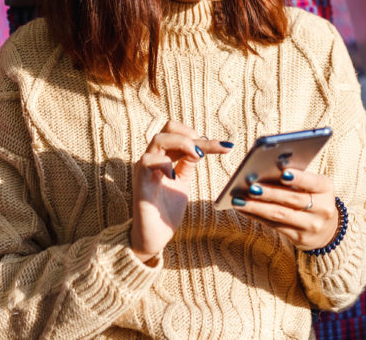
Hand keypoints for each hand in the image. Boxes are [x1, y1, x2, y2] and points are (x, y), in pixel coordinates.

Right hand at [130, 121, 232, 262]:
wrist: (154, 238)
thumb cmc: (166, 210)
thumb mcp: (182, 182)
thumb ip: (186, 164)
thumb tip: (200, 148)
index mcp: (163, 157)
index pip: (180, 134)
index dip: (201, 136)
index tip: (225, 147)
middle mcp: (152, 159)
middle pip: (168, 128)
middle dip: (192, 134)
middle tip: (208, 149)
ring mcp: (145, 170)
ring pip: (159, 139)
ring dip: (183, 143)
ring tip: (197, 155)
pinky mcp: (140, 184)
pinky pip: (147, 161)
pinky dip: (164, 163)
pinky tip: (175, 175)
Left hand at [231, 168, 338, 250]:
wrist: (328, 230)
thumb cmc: (315, 198)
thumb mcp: (315, 186)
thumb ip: (297, 178)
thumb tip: (265, 169)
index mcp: (326, 189)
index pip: (312, 182)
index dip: (298, 178)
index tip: (282, 173)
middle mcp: (322, 208)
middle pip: (292, 199)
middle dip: (269, 193)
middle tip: (251, 187)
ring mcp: (311, 226)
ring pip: (280, 215)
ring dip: (257, 207)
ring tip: (239, 200)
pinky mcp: (299, 238)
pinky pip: (274, 226)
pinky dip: (257, 216)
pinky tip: (244, 209)